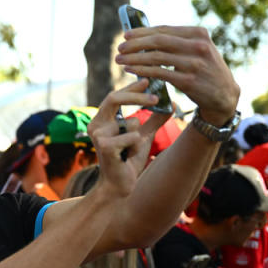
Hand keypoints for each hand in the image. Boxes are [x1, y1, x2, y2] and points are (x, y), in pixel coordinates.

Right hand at [86, 79, 161, 199]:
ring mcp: (98, 136)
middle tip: (157, 97)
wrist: (119, 186)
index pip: (114, 96)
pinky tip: (128, 158)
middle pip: (114, 99)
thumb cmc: (128, 160)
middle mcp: (95, 126)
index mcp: (101, 121)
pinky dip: (137, 147)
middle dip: (137, 97)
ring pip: (132, 123)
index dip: (131, 88)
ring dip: (140, 137)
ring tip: (132, 151)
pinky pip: (133, 137)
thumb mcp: (143, 136)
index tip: (149, 80)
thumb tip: (171, 104)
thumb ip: (154, 120)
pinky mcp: (105, 147)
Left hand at [116, 26, 239, 125]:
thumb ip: (178, 41)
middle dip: (135, 44)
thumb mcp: (197, 49)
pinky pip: (159, 73)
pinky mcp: (188, 81)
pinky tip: (130, 70)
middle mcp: (198, 46)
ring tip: (119, 60)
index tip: (126, 35)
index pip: (165, 30)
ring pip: (156, 57)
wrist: (223, 94)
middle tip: (120, 48)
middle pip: (158, 41)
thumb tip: (145, 35)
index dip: (142, 32)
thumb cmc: (204, 69)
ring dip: (134, 58)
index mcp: (199, 34)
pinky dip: (141, 71)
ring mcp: (194, 64)